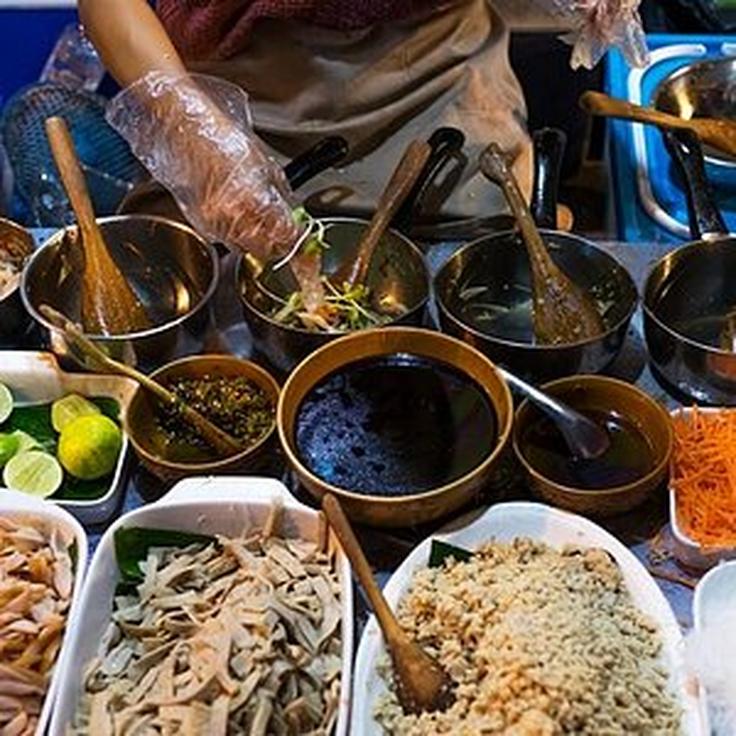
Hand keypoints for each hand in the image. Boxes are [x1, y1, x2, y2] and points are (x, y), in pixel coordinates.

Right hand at [107, 72, 301, 260]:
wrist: (186, 135)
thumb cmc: (223, 142)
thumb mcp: (265, 164)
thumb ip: (280, 194)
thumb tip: (291, 212)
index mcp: (257, 201)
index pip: (286, 237)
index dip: (295, 238)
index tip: (298, 234)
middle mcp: (236, 217)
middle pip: (266, 250)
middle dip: (277, 244)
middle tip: (281, 234)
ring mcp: (217, 223)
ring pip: (246, 248)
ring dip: (256, 241)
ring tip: (258, 221)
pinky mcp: (202, 224)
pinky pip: (226, 238)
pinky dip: (235, 232)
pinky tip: (236, 214)